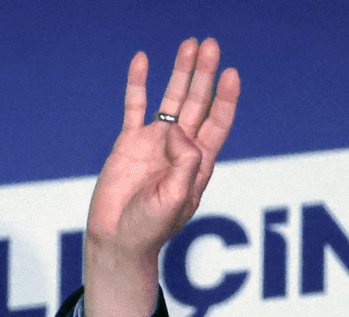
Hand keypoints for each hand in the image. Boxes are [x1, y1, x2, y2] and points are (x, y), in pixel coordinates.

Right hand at [82, 37, 239, 316]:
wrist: (117, 239)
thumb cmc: (150, 228)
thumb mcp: (176, 198)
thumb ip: (185, 163)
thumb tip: (177, 130)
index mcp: (197, 163)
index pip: (217, 122)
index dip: (225, 98)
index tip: (231, 74)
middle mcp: (179, 148)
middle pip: (196, 102)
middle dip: (204, 74)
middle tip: (210, 45)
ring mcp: (154, 143)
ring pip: (171, 99)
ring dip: (180, 73)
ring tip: (189, 45)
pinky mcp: (128, 142)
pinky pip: (134, 106)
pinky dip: (138, 84)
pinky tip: (142, 61)